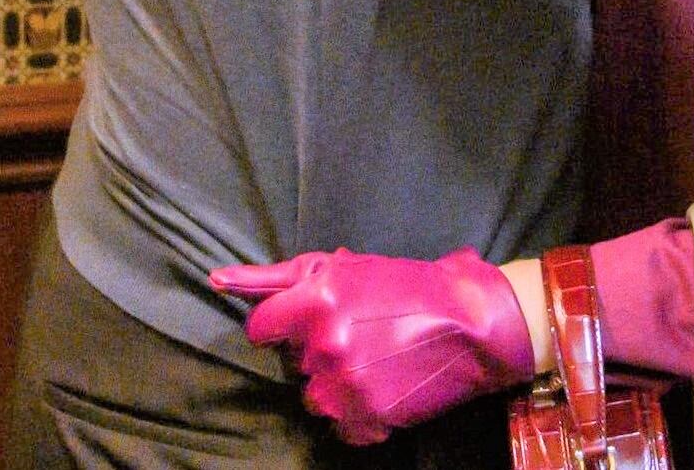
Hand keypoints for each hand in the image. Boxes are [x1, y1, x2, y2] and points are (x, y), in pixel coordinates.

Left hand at [211, 249, 540, 446]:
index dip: (281, 326)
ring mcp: (346, 386)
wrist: (475, 326)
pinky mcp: (369, 418)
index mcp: (316, 300)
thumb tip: (218, 279)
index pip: (260, 330)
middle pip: (292, 363)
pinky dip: (358, 414)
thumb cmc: (410, 286)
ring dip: (333, 385)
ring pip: (312, 397)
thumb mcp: (344, 267)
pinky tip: (381, 388)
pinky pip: (341, 427)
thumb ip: (277, 277)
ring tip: (368, 364)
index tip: (305, 323)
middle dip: (315, 350)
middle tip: (356, 335)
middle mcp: (325, 344)